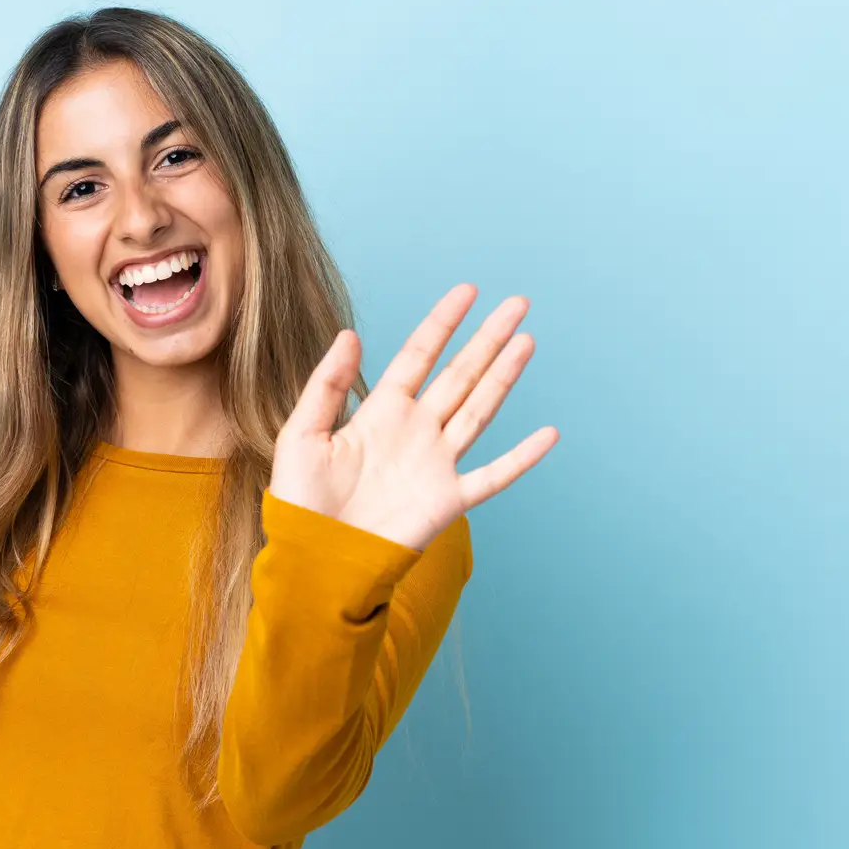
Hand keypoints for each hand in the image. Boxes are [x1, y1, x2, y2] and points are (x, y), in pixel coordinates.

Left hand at [268, 284, 557, 550]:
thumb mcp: (302, 434)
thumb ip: (327, 385)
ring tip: (526, 341)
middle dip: (487, 338)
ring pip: (479, 410)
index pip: (419, 356)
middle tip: (518, 303)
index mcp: (380, 412)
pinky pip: (492, 475)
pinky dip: (521, 457)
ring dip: (504, 377)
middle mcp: (414, 431)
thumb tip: (350, 334)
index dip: (443, 323)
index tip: (468, 291)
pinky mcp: (447, 500)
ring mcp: (435, 464)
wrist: (313, 558)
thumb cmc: (300, 502)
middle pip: (459, 374)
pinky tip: (548, 435)